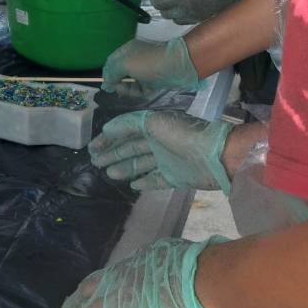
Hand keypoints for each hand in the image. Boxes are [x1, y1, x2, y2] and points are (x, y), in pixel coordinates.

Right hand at [90, 110, 233, 191]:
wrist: (214, 154)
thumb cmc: (183, 134)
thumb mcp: (152, 122)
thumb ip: (128, 124)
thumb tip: (107, 129)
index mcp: (153, 126)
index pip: (125, 132)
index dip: (109, 139)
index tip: (93, 147)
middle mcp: (158, 142)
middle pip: (130, 149)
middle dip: (113, 154)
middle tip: (96, 161)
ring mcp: (166, 160)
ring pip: (140, 164)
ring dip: (124, 168)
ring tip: (109, 173)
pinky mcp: (175, 177)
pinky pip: (155, 180)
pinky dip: (144, 182)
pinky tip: (132, 185)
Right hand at [101, 38, 200, 95]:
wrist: (179, 66)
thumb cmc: (149, 62)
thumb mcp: (125, 64)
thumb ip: (111, 73)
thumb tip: (106, 84)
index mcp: (126, 51)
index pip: (111, 63)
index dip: (107, 74)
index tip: (107, 85)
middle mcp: (134, 60)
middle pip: (120, 75)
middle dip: (118, 83)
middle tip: (121, 88)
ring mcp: (144, 71)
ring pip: (130, 83)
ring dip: (129, 89)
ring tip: (134, 90)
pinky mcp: (154, 81)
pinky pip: (141, 88)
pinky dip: (140, 92)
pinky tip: (144, 92)